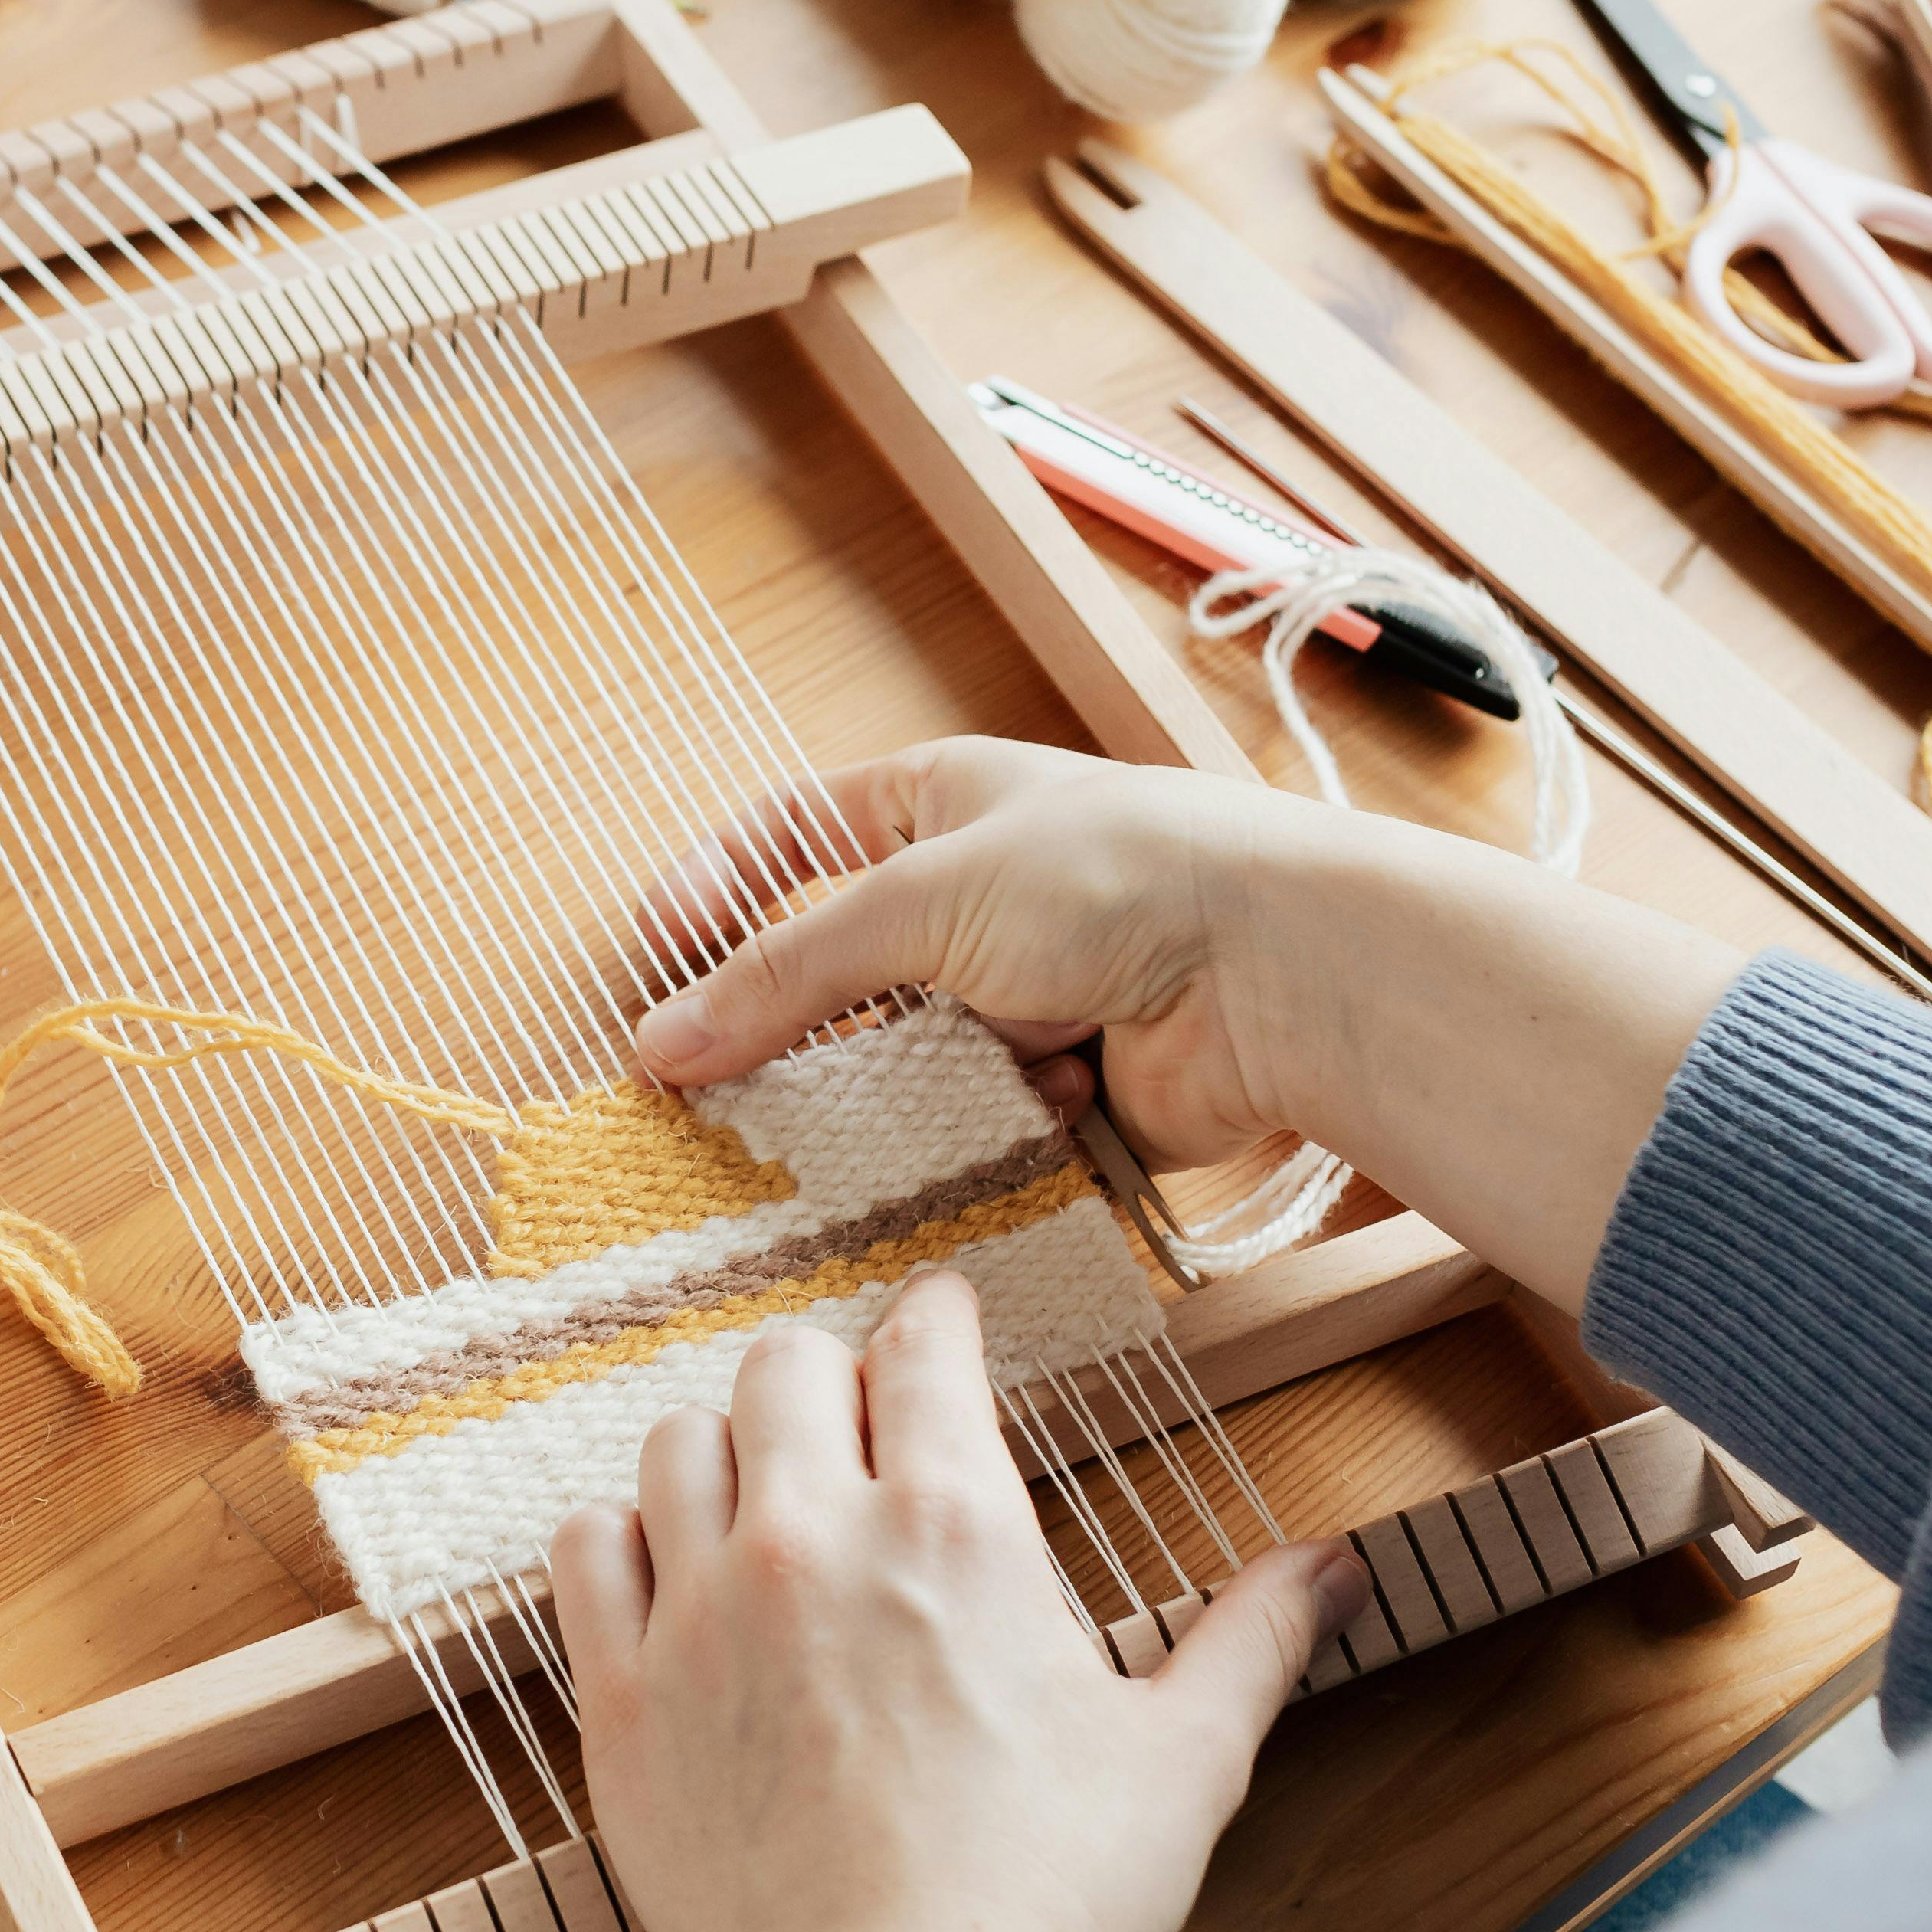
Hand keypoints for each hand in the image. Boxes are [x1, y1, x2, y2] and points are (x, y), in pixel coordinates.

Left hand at [551, 1275, 1364, 1931]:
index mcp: (951, 1525)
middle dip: (825, 1377)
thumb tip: (1337, 1567)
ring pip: (675, 1448)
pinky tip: (657, 1571)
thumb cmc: (1051, 1900)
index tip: (938, 1320)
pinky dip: (620, 1541)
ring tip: (755, 1492)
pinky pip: (587, 1554)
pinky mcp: (623, 1700)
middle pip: (781, 1371)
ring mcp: (698, 1613)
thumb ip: (1254, 1638)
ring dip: (721, 1451)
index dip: (936, 1320)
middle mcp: (808, 1539)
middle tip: (849, 1417)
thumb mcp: (1186, 1757)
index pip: (923, 1352)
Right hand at [634, 737, 1349, 1172]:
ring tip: (925, 1089)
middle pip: (840, 969)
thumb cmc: (1119, 875)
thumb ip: (785, 974)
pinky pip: (979, 1125)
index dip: (716, 892)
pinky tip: (1045, 1096)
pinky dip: (992, 1123)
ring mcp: (1023, 992)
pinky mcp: (1065, 1085)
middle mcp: (978, 896)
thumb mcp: (922, 899)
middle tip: (734, 1083)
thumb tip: (662, 1039)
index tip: (654, 965)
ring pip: (906, 1061)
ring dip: (912, 1081)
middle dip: (806, 1024)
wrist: (1277, 969)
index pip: (790, 838)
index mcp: (940, 806)